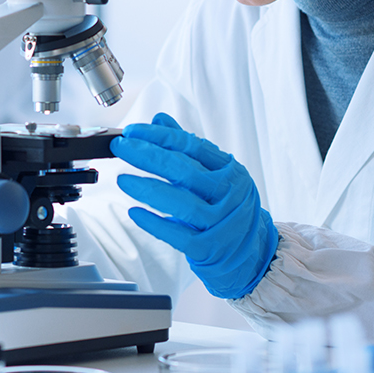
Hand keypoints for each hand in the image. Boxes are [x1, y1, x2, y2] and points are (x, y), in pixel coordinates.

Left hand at [112, 113, 277, 299]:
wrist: (251, 252)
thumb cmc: (227, 207)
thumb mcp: (214, 173)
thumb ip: (186, 147)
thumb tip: (159, 120)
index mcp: (229, 169)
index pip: (191, 146)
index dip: (159, 136)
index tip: (133, 132)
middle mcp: (229, 193)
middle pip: (184, 170)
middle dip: (148, 156)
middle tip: (122, 148)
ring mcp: (222, 222)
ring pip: (182, 203)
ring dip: (148, 189)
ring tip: (123, 180)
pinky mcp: (210, 248)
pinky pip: (179, 236)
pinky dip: (155, 223)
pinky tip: (135, 212)